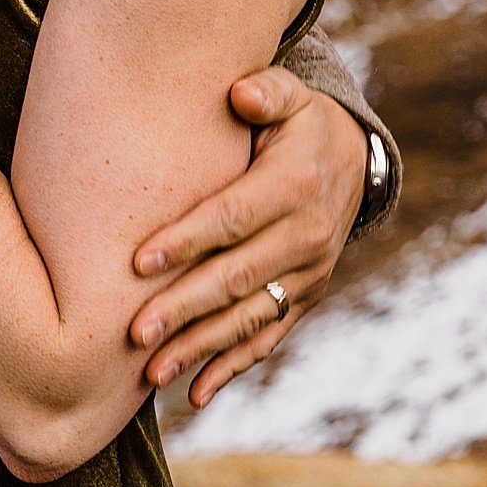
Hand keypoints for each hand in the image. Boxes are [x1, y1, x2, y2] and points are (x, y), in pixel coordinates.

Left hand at [125, 68, 367, 409]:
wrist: (352, 159)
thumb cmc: (298, 122)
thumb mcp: (291, 96)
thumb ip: (266, 92)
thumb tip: (241, 93)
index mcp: (295, 186)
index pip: (232, 218)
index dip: (187, 240)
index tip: (139, 261)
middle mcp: (306, 237)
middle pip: (236, 278)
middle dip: (183, 307)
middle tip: (134, 332)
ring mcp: (308, 274)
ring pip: (248, 318)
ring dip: (200, 348)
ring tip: (152, 373)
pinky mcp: (304, 297)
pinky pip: (267, 337)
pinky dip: (232, 367)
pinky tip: (195, 394)